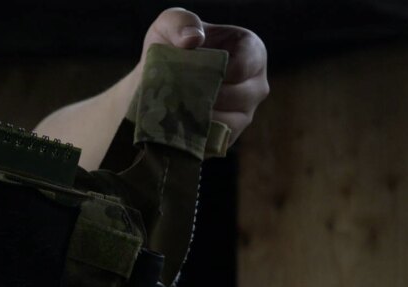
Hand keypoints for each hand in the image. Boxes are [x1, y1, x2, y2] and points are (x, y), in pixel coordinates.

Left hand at [141, 7, 269, 144]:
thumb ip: (181, 22)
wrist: (153, 84)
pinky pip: (216, 142)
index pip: (243, 67)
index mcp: (252, 52)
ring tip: (175, 110)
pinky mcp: (227, 138)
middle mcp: (255, 85)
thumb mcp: (169, 25)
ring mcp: (244, 115)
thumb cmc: (168, 49)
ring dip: (199, 118)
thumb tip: (192, 39)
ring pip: (228, 123)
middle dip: (205, 96)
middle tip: (177, 94)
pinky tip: (177, 128)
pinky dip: (196, 137)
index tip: (189, 72)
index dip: (216, 72)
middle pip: (239, 97)